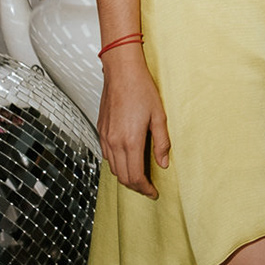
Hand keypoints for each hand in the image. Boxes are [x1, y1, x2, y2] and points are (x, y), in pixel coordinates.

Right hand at [97, 49, 169, 197]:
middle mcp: (114, 142)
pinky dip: (117, 164)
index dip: (145, 188)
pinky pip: (107, 155)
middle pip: (122, 176)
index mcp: (130, 141)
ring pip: (113, 168)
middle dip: (135, 186)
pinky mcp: (101, 130)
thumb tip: (163, 164)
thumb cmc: (142, 90)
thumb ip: (161, 143)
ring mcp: (105, 137)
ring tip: (139, 176)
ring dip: (125, 176)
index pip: (135, 176)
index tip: (154, 192)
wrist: (122, 72)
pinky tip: (127, 159)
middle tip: (148, 188)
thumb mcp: (159, 116)